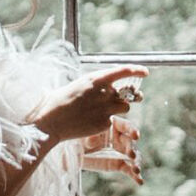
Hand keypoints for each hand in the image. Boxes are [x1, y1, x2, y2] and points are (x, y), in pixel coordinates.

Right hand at [32, 65, 145, 182]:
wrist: (50, 123)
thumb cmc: (59, 102)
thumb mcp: (77, 86)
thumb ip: (95, 85)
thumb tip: (108, 85)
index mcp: (95, 79)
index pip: (123, 71)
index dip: (136, 71)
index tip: (145, 72)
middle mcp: (103, 93)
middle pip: (128, 92)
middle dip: (133, 95)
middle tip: (136, 96)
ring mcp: (105, 109)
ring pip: (125, 107)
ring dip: (119, 108)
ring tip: (103, 111)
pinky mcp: (104, 124)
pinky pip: (112, 121)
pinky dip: (106, 121)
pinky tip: (91, 122)